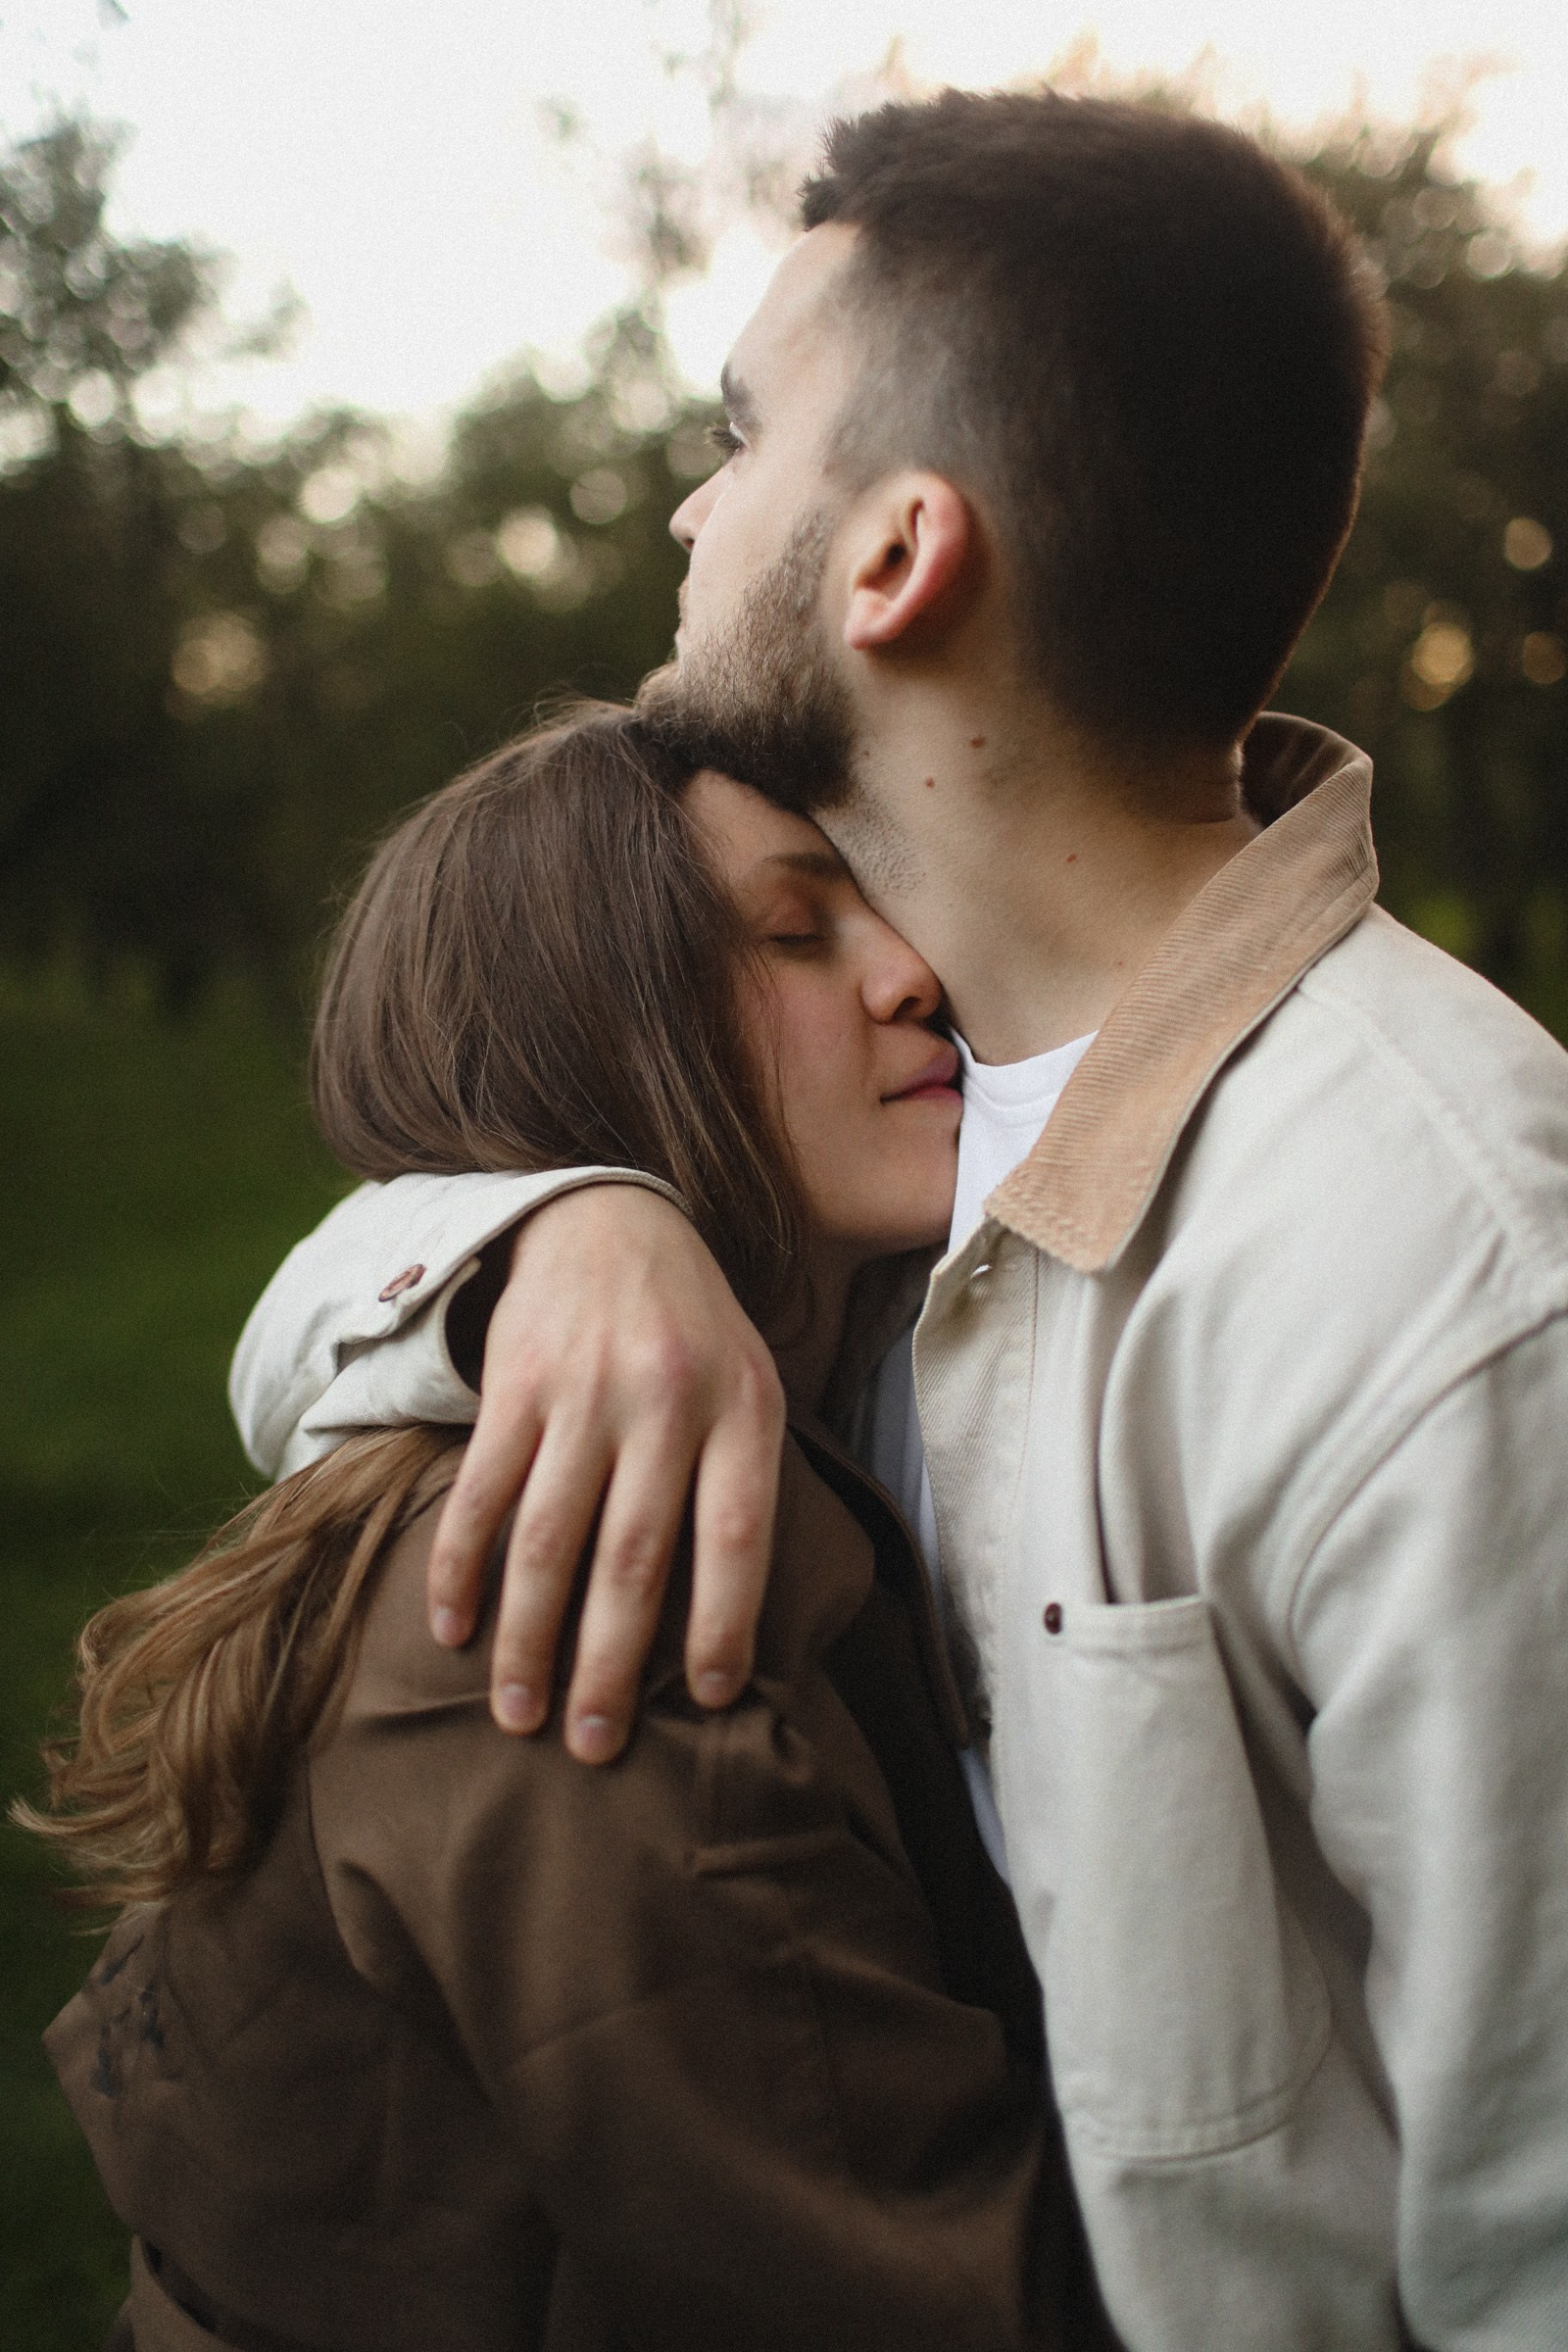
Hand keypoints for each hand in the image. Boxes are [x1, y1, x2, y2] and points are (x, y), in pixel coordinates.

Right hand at [426, 1184, 785, 1760]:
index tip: (706, 1701)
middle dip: (609, 1665)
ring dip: (529, 1639)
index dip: (722, 1622)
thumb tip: (734, 1632)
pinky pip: (482, 1492)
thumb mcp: (750, 1384)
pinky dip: (461, 1569)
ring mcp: (584, 1390)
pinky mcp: (514, 1382)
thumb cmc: (693, 1334)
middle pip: (634, 1557)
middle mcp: (665, 1397)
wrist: (608, 1219)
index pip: (736, 1534)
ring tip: (518, 1717)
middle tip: (592, 1747)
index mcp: (742, 1405)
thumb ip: (744, 1482)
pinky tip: (453, 1632)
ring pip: (549, 1539)